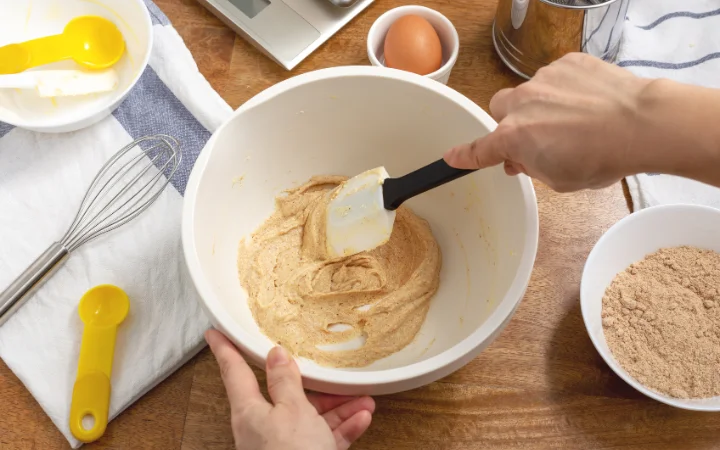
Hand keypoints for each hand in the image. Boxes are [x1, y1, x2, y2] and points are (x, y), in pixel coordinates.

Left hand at [205, 329, 374, 449]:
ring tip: (362, 397)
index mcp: (250, 412)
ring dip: (339, 406)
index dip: (225, 350)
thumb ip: (285, 382)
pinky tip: (361, 418)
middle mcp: (263, 428)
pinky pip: (325, 438)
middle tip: (327, 369)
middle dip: (313, 383)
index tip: (215, 334)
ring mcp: (284, 445)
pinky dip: (344, 427)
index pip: (234, 372)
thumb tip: (276, 355)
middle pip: (286, 395)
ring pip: (311, 417)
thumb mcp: (292, 411)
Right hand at [444, 53, 650, 191]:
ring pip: (529, 92)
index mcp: (514, 138)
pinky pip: (556, 76)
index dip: (464, 156)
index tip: (452, 157)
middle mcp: (521, 104)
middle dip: (512, 121)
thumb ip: (532, 167)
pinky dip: (566, 89)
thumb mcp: (560, 179)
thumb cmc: (602, 157)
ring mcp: (544, 79)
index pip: (479, 150)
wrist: (641, 124)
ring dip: (542, 105)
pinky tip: (588, 103)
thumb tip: (521, 158)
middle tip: (537, 136)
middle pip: (500, 109)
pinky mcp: (568, 62)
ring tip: (575, 120)